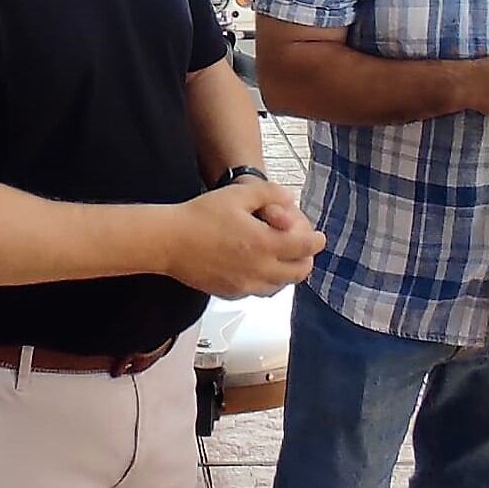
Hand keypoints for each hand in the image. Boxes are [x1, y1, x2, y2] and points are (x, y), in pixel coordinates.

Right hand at [164, 179, 324, 297]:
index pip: (303, 248)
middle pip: (297, 273)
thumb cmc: (201, 214)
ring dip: (287, 273)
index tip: (319, 238)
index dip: (316, 242)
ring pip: (279, 286)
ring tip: (283, 260)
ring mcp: (244, 285)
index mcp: (264, 244)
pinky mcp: (230, 293)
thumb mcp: (238, 193)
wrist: (169, 242)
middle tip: (304, 250)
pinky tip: (260, 269)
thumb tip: (290, 199)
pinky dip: (268, 282)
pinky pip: (259, 292)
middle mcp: (258, 269)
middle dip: (305, 260)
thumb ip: (270, 194)